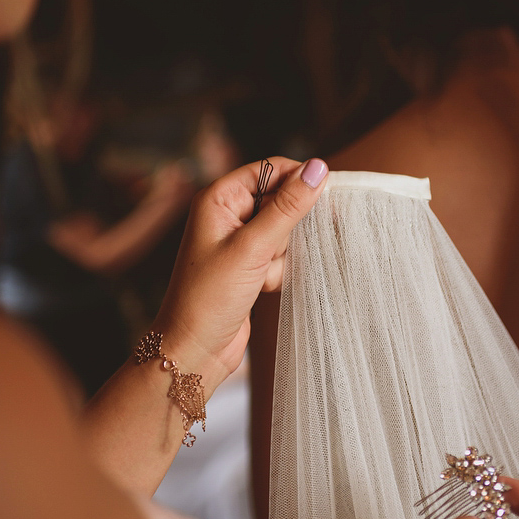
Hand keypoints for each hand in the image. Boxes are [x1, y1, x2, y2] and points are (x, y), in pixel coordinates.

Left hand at [152, 157, 328, 382]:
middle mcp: (228, 214)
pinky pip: (280, 255)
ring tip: (260, 274)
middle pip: (281, 200)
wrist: (195, 350)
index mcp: (219, 198)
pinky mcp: (249, 264)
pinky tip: (261, 288)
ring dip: (281, 254)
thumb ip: (288, 207)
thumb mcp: (252, 248)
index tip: (323, 199)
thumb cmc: (209, 298)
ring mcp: (239, 240)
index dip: (297, 181)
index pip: (270, 169)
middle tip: (269, 252)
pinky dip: (277, 271)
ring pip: (284, 231)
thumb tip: (318, 169)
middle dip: (285, 229)